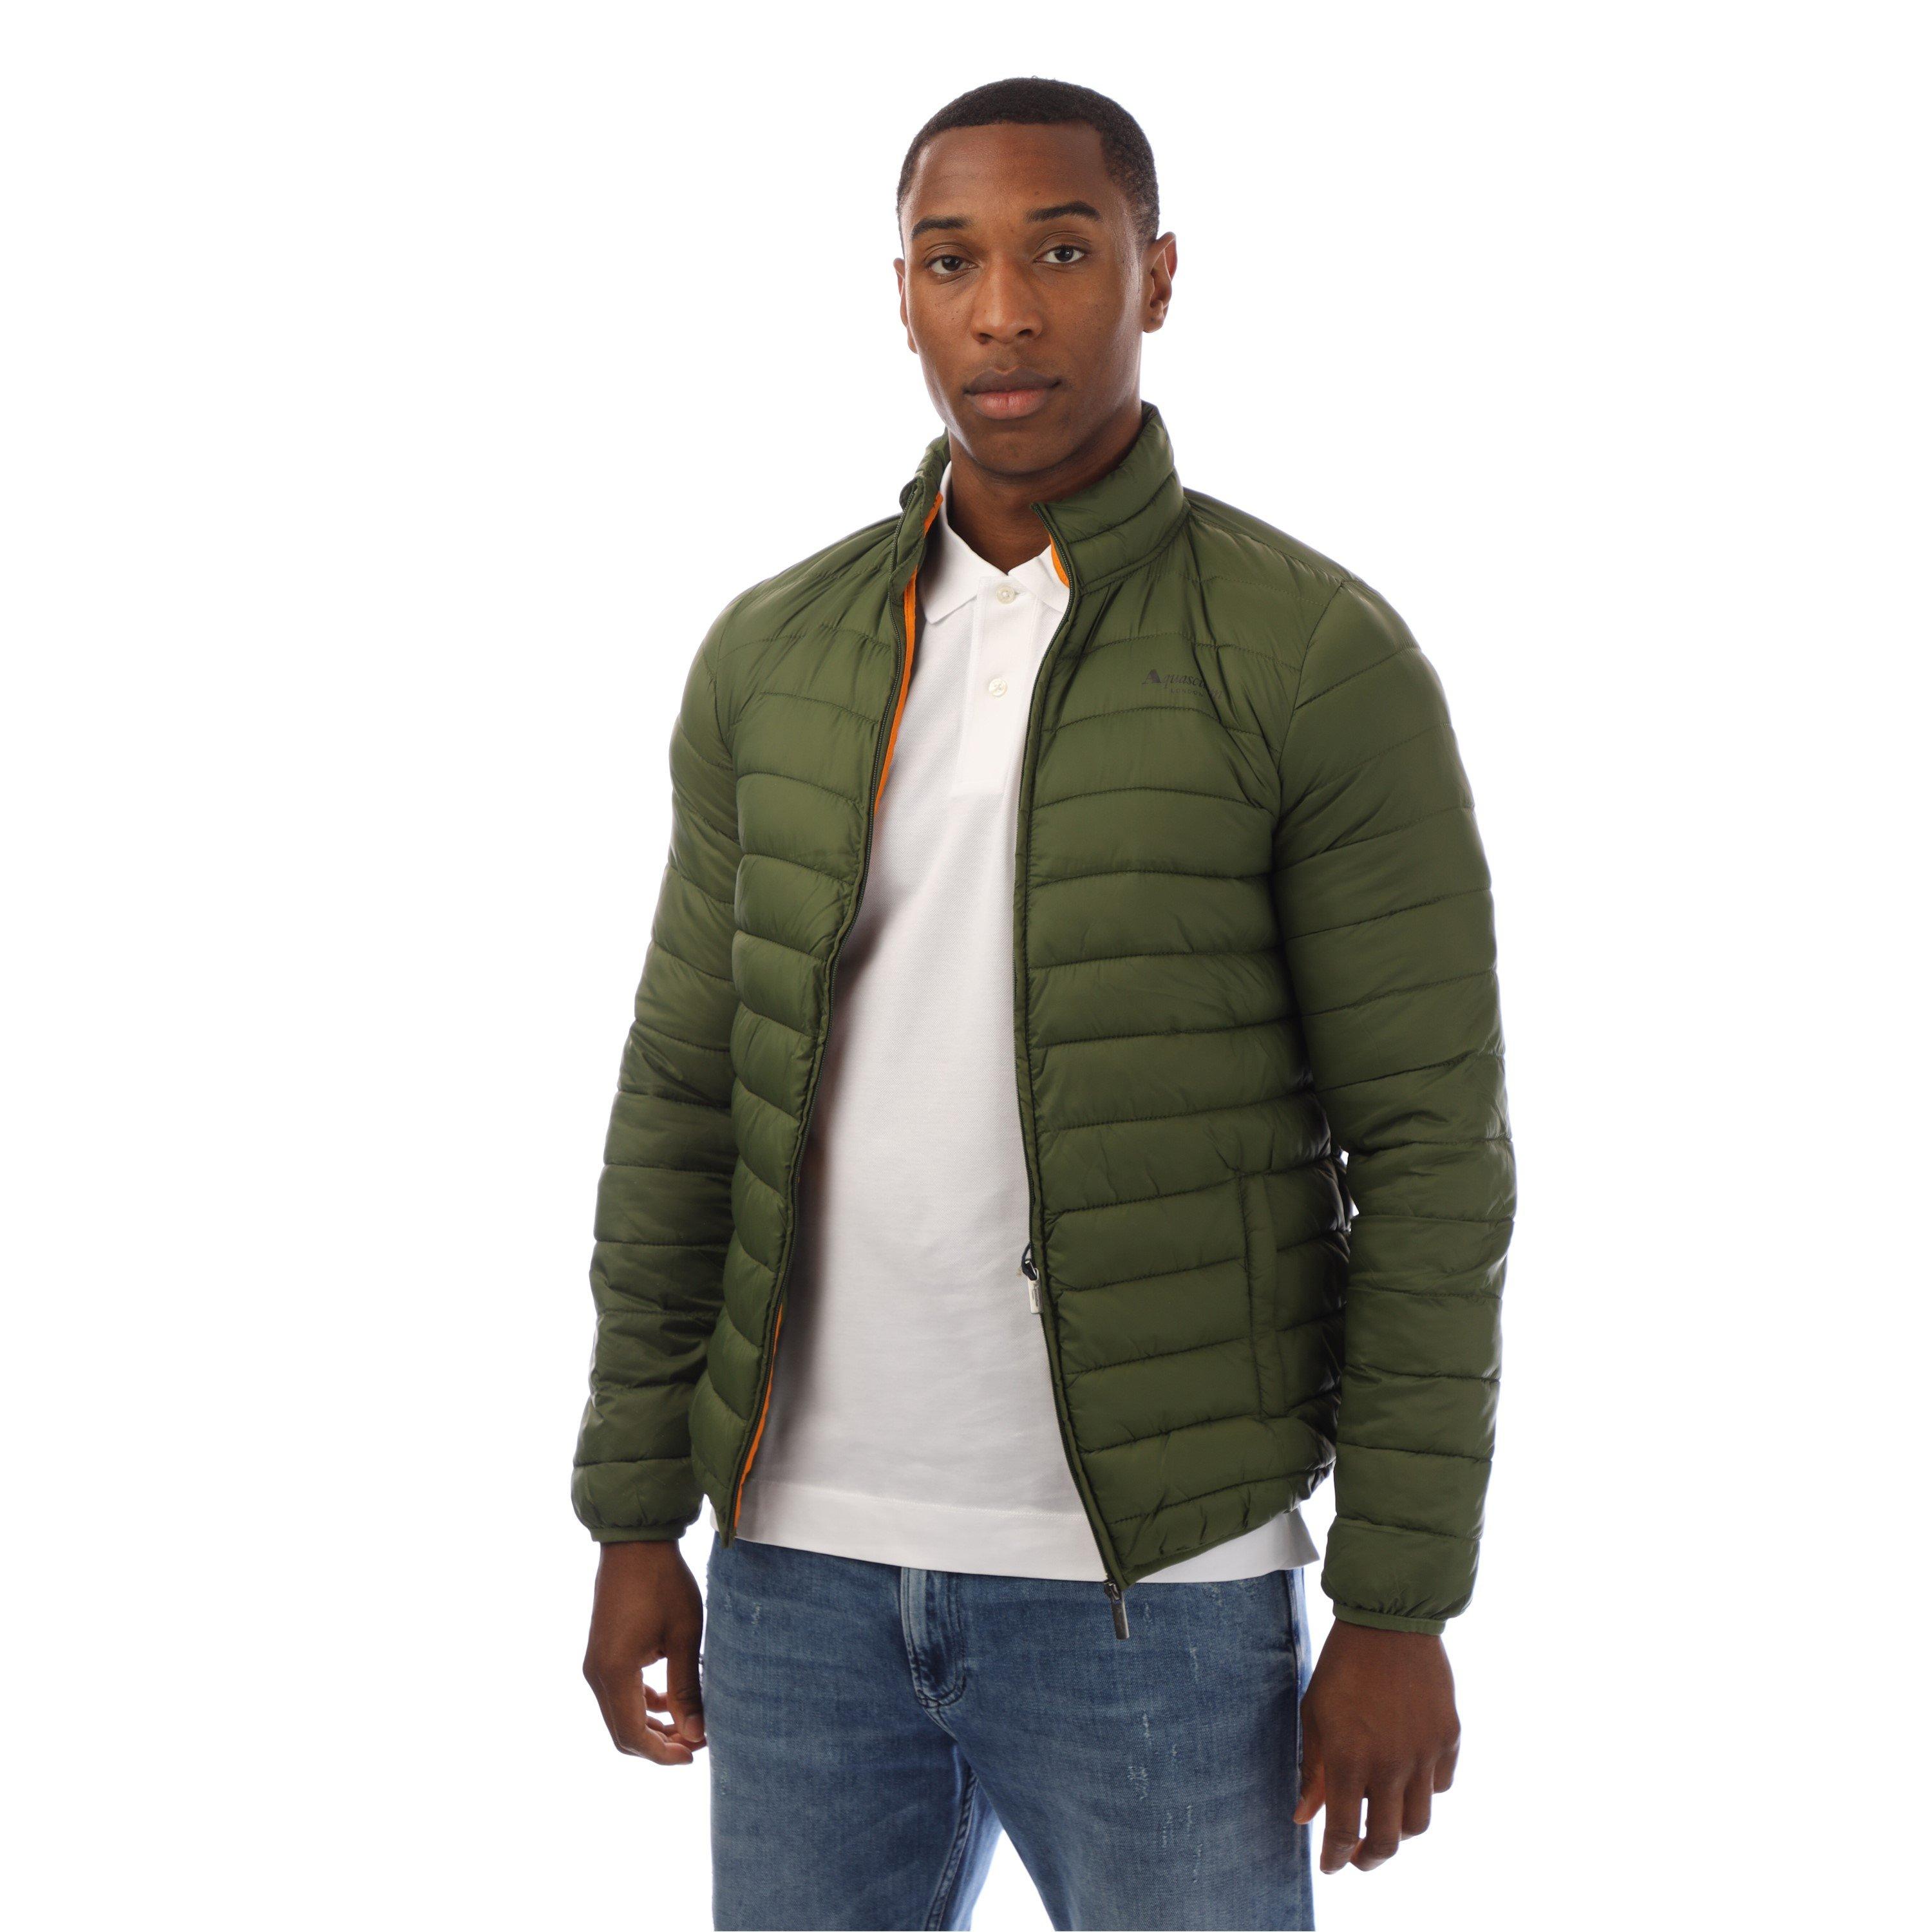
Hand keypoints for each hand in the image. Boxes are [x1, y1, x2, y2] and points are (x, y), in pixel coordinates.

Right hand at [582, 1539, 706, 1763]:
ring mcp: (595, 1664)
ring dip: (652, 1725)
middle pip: (623, 1732)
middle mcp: (596, 1674)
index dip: (663, 1754)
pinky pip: (618, 1694)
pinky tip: (670, 1699)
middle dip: (659, 1744)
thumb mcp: (683, 1637)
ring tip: (689, 1725)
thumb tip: (697, 1735)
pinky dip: (643, 1704)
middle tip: (695, 1744)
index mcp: (614, 1673)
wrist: (636, 1543)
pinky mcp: (601, 1654)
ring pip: (620, 1715)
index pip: (633, 1736)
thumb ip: (687, 1689)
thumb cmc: (664, 1584)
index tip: (694, 1754)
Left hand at [1293, 1620, 1459, 1872]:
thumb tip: (1303, 1817)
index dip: (1335, 1857)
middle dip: (1370, 1859)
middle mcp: (1390, 1764)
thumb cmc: (1342, 1666)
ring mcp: (1424, 1754)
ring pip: (1418, 1821)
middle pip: (1388, 1841)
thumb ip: (1311, 1770)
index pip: (1343, 1831)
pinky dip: (1425, 1790)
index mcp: (1349, 1759)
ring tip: (1382, 1818)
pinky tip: (1409, 1776)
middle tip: (1359, 1858)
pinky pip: (1441, 1784)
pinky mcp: (1449, 1739)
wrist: (1390, 1622)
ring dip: (1399, 1829)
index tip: (1330, 1866)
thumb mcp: (1315, 1714)